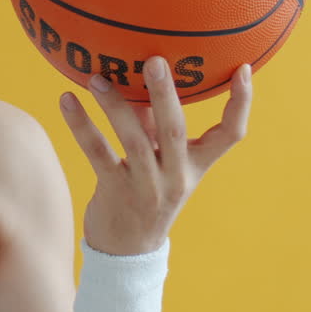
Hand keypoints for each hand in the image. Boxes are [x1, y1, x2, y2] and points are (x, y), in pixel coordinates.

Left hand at [57, 56, 252, 255]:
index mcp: (196, 165)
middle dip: (166, 94)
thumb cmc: (145, 191)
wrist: (127, 250)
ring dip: (114, 105)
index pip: (231, 134)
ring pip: (133, 140)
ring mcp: (146, 187)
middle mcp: (177, 176)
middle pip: (176, 131)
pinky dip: (81, 126)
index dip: (241, 102)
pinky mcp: (115, 192)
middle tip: (155, 61)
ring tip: (96, 78)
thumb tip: (139, 74)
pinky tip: (67, 100)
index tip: (243, 68)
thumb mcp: (161, 160)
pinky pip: (98, 154)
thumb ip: (153, 122)